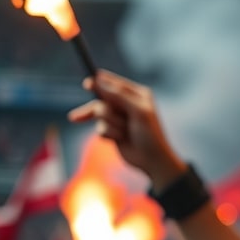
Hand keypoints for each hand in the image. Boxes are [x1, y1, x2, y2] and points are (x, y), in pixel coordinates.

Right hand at [68, 71, 185, 188]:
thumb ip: (118, 95)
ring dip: (112, 124)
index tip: (87, 83)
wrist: (151, 160)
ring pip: (99, 114)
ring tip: (126, 131)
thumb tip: (99, 80)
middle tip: (110, 115)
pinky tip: (121, 139)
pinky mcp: (112, 131)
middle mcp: (127, 104)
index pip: (113, 83)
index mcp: (137, 94)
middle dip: (106, 110)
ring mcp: (118, 117)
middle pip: (102, 99)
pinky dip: (110, 134)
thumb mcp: (138, 111)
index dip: (99, 82)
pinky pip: (100, 128)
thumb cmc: (150, 134)